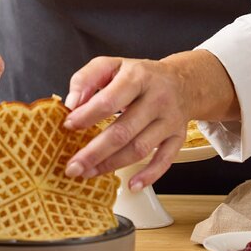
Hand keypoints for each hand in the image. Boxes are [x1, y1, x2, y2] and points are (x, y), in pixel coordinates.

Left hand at [62, 50, 237, 190]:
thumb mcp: (112, 65)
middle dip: (94, 152)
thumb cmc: (140, 75)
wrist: (181, 81)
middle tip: (73, 166)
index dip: (87, 116)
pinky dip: (149, 176)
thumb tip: (71, 103)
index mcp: (137, 77)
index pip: (109, 100)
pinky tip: (132, 185)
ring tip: (89, 172)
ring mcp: (169, 120)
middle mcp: (156, 99)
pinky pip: (165, 160)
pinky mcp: (178, 137)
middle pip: (123, 131)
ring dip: (111, 165)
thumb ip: (87, 78)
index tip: (68, 126)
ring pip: (140, 148)